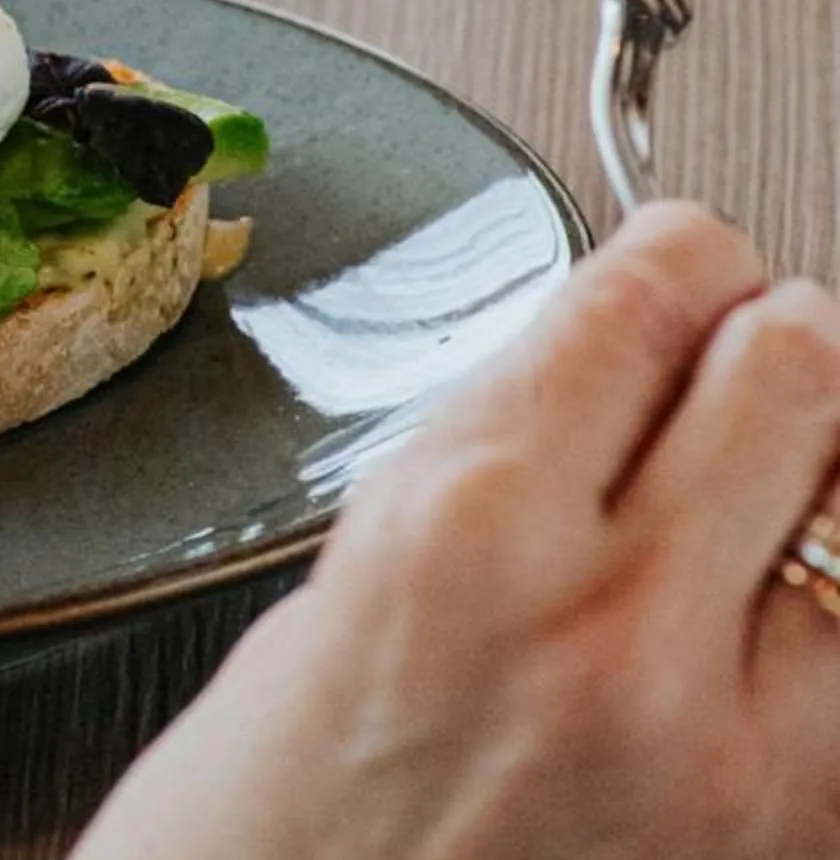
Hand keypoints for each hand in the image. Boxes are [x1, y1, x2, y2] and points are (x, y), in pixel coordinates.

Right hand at [76, 202, 839, 859]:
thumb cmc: (270, 814)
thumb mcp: (354, 572)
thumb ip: (500, 456)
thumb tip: (627, 362)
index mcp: (463, 519)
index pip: (646, 296)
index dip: (680, 254)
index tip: (689, 256)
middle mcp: (603, 617)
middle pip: (792, 367)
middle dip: (770, 341)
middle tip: (748, 346)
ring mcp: (719, 737)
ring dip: (816, 484)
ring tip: (758, 498)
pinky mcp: (783, 831)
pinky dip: (819, 628)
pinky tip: (761, 628)